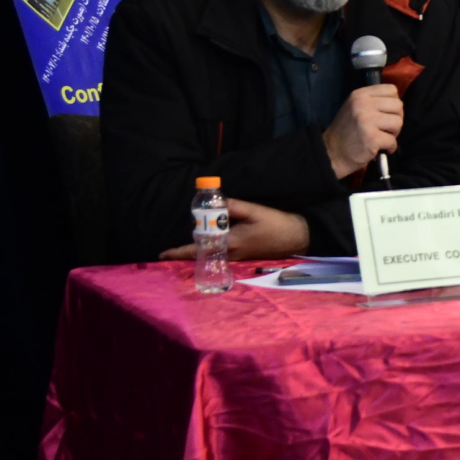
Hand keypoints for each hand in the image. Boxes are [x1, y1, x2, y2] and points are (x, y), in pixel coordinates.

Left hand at [158, 197, 311, 260]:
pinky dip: (210, 247)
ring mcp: (237, 257)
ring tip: (187, 242)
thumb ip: (232, 206)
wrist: (298, 237)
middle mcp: (230, 254)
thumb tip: (214, 202)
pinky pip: (220, 253)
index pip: (198, 249)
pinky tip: (209, 240)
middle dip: (188, 246)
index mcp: (230, 243)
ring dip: (198, 248)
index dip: (179, 251)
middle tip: (174, 244)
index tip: (162, 254)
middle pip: (202, 251)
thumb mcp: (254, 211)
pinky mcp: (243, 256)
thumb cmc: (276, 224)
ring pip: (210, 253)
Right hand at [323, 83, 404, 179]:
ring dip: (394, 133)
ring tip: (382, 138)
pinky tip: (380, 148)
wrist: (333, 152)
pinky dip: (390, 147)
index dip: (393, 104)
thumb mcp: (355, 107)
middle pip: (398, 105)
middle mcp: (363, 104)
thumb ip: (374, 101)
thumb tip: (398, 105)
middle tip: (386, 128)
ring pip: (398, 122)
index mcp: (360, 95)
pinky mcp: (372, 138)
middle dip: (396, 118)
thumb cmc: (348, 131)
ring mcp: (367, 120)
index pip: (391, 90)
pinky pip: (393, 141)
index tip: (387, 114)